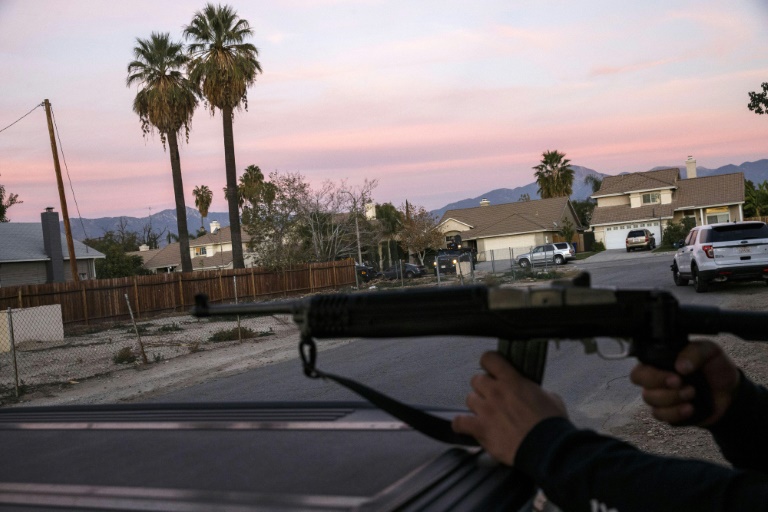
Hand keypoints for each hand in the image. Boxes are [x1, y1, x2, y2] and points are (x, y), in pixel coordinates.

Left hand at [452, 351, 566, 464]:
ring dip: (476, 405)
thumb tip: (531, 392)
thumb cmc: (552, 424)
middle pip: (476, 379)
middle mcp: (496, 392)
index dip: (489, 362)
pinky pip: (460, 423)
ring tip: (486, 414)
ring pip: (469, 399)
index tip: (492, 369)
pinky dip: (461, 424)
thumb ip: (534, 390)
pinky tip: (466, 425)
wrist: (548, 448)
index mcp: (513, 381)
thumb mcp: (551, 397)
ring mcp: (487, 410)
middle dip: (484, 387)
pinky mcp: (481, 429)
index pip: (489, 358)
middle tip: (493, 396)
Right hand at [630, 340, 740, 425]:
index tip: (676, 376)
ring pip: (650, 400)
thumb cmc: (715, 367)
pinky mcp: (669, 413)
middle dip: (660, 385)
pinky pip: (661, 416)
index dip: (652, 374)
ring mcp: (660, 397)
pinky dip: (676, 413)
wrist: (730, 392)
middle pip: (639, 384)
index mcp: (659, 362)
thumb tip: (680, 366)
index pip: (640, 368)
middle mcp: (655, 379)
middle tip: (682, 385)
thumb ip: (694, 352)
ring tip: (692, 394)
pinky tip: (690, 408)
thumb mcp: (710, 351)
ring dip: (672, 399)